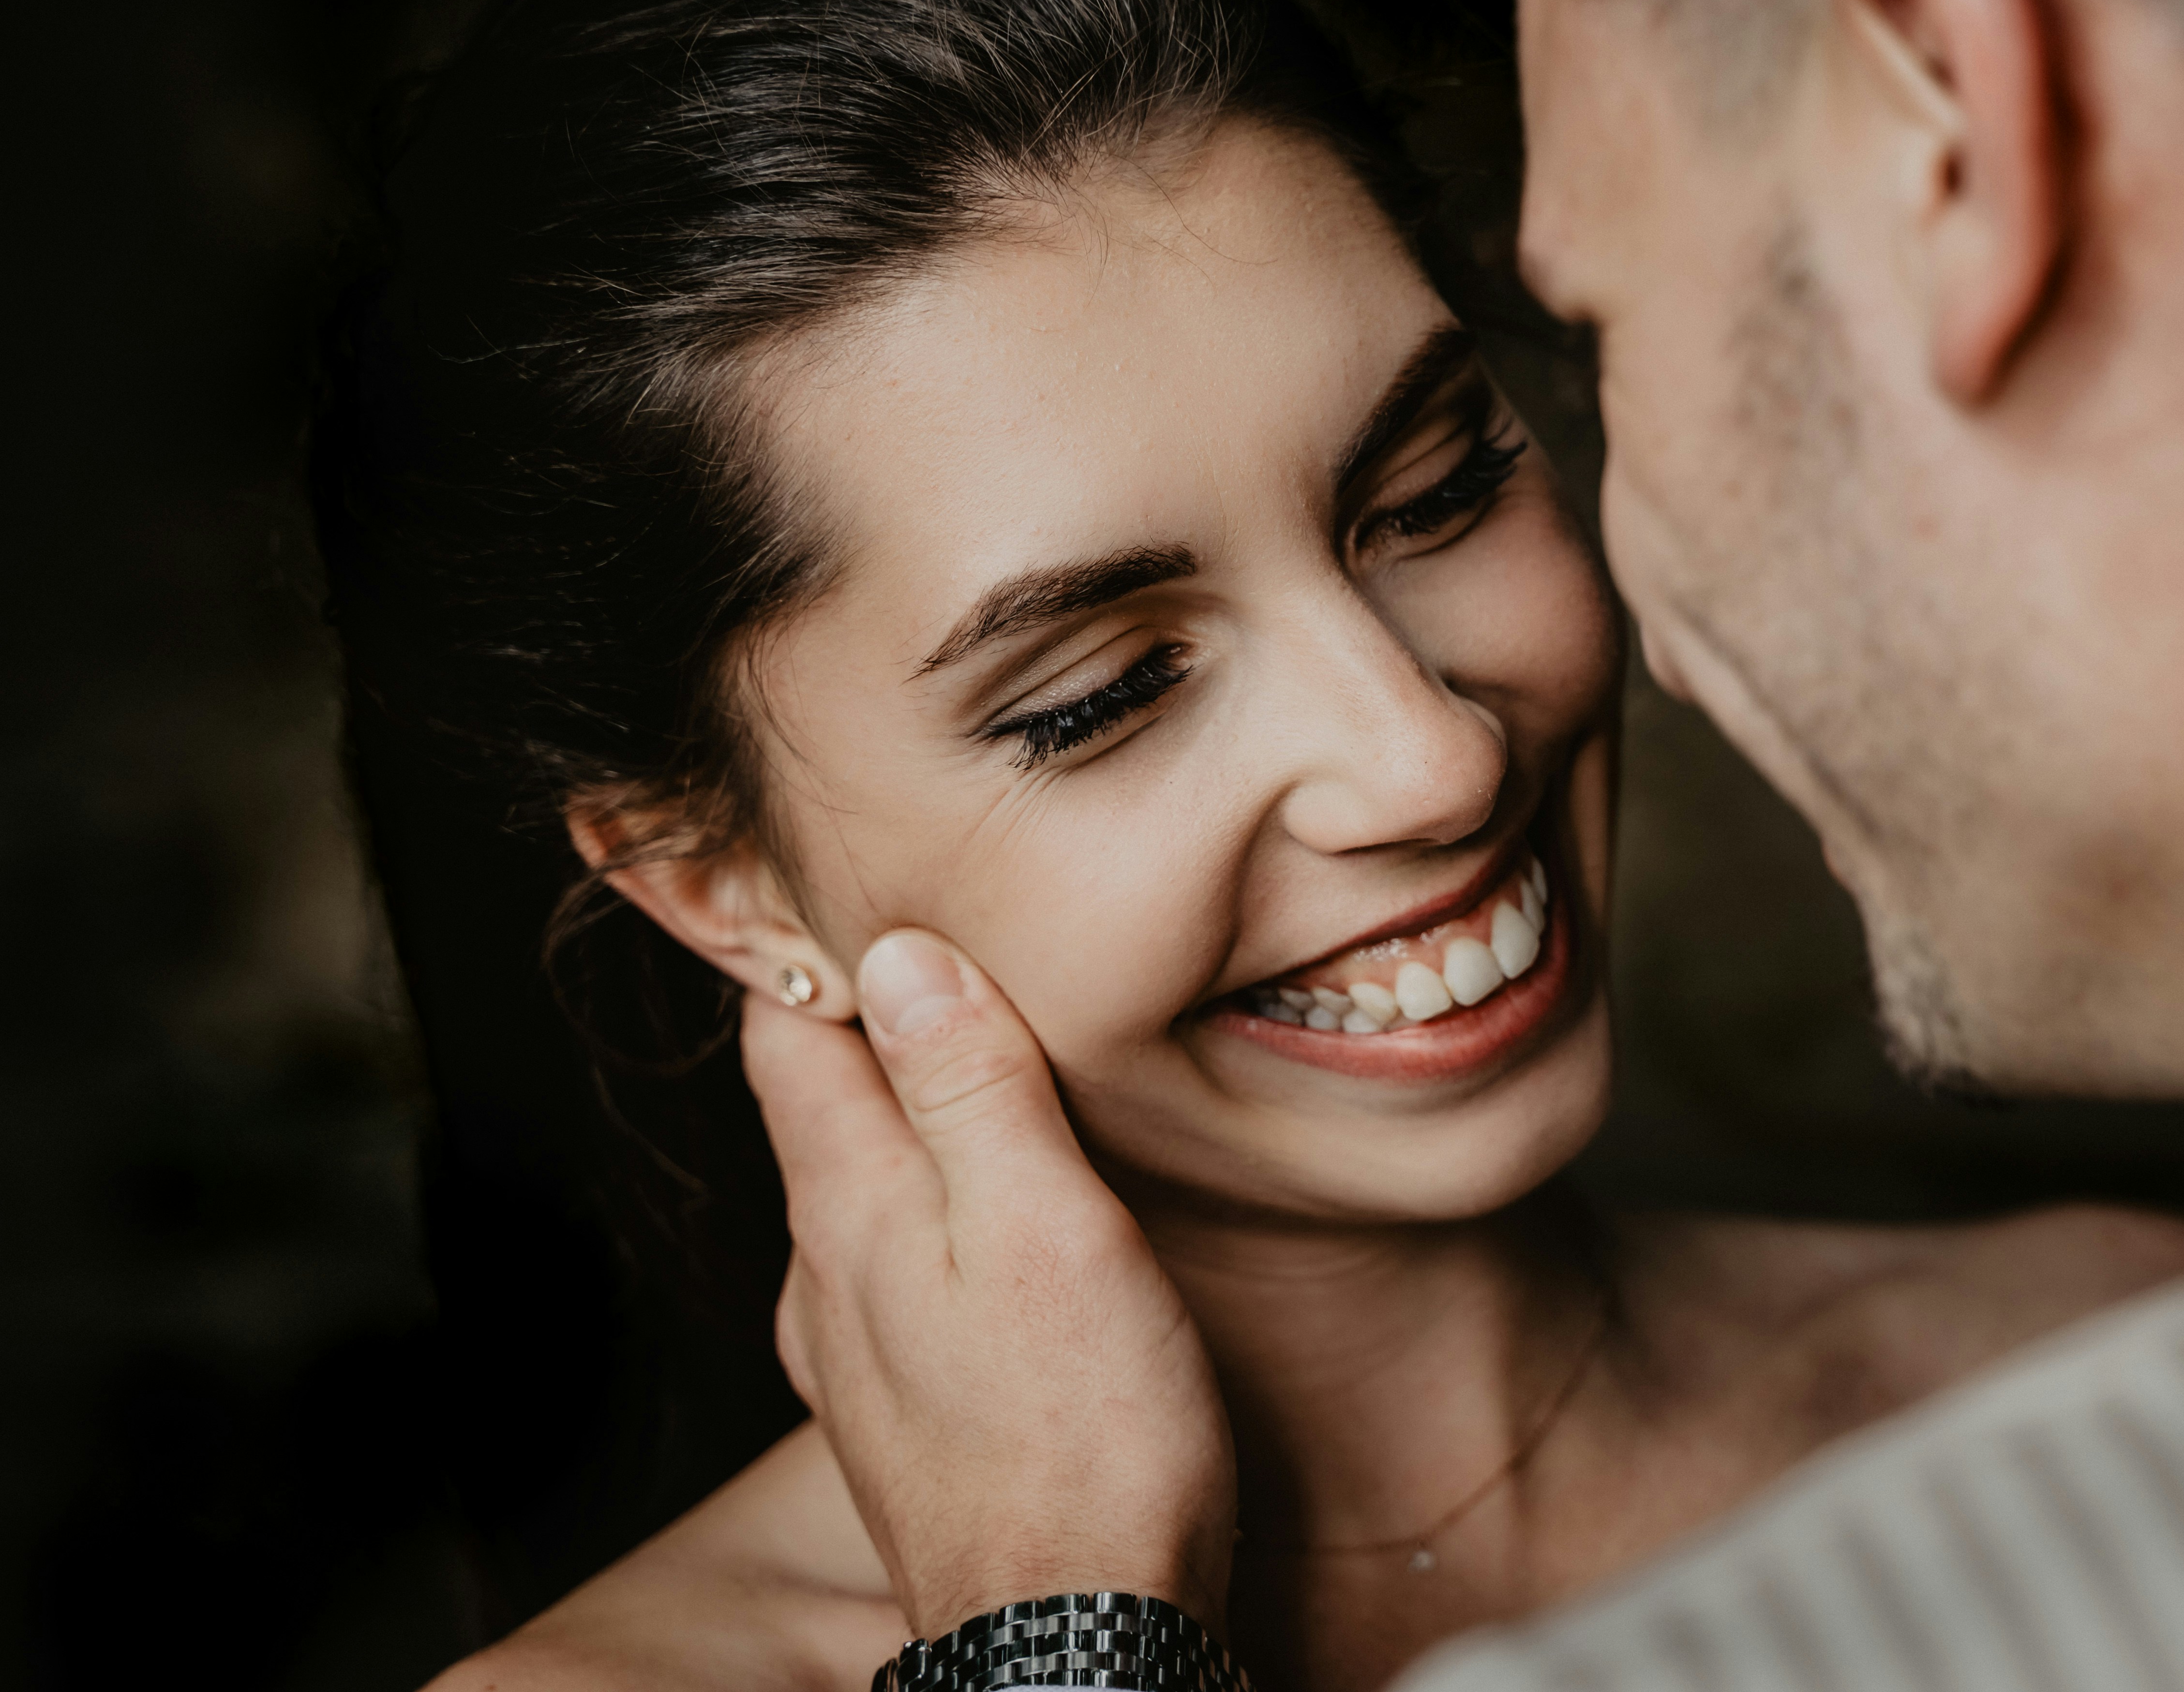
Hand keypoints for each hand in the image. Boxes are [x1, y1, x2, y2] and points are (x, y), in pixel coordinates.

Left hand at [742, 929, 1236, 1637]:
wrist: (1076, 1636)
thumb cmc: (1084, 1434)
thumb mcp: (1045, 1224)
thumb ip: (972, 1086)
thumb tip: (901, 954)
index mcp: (850, 1209)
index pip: (787, 1032)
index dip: (809, 945)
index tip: (841, 879)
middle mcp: (824, 1278)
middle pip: (816, 1107)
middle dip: (861, 1024)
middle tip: (925, 948)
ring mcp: (853, 1356)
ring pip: (856, 1194)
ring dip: (901, 1124)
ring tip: (969, 1071)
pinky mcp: (903, 1416)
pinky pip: (893, 1273)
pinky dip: (928, 1213)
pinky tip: (987, 1226)